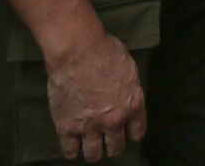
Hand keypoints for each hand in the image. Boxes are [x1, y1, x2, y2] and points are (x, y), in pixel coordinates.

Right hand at [46, 30, 146, 160]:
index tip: (127, 132)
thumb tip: (125, 96)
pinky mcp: (66, 127)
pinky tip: (73, 146)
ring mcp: (89, 127)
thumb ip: (129, 89)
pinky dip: (72, 151)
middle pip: (116, 147)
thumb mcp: (130, 69)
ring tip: (91, 146)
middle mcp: (114, 121)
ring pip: (94, 154)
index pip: (137, 132)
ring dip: (94, 151)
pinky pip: (70, 151)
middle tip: (108, 140)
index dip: (132, 133)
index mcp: (133, 105)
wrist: (78, 51)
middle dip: (113, 145)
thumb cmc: (106, 51)